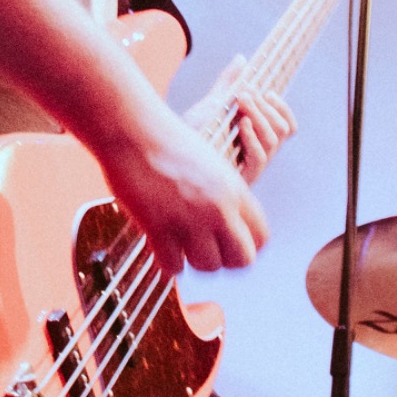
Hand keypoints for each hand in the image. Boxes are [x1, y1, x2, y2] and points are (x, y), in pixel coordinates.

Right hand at [98, 101, 269, 278]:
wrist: (134, 129)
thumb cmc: (167, 142)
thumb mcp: (210, 164)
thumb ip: (224, 194)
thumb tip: (226, 226)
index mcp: (235, 189)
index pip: (262, 237)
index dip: (246, 245)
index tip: (229, 243)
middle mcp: (218, 208)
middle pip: (243, 259)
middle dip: (226, 260)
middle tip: (207, 250)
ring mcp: (190, 219)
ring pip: (208, 266)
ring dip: (194, 261)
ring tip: (182, 246)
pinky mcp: (159, 227)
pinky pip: (174, 266)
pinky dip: (168, 262)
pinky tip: (162, 246)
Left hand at [184, 58, 296, 185]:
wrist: (171, 156)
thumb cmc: (195, 133)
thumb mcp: (213, 104)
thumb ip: (228, 84)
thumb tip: (241, 58)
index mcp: (260, 137)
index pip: (287, 125)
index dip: (282, 107)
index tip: (267, 91)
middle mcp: (262, 152)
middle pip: (283, 129)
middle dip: (267, 107)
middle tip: (246, 92)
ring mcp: (253, 166)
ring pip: (274, 140)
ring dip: (260, 116)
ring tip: (242, 101)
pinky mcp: (242, 177)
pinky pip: (259, 157)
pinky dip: (253, 137)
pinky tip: (241, 123)